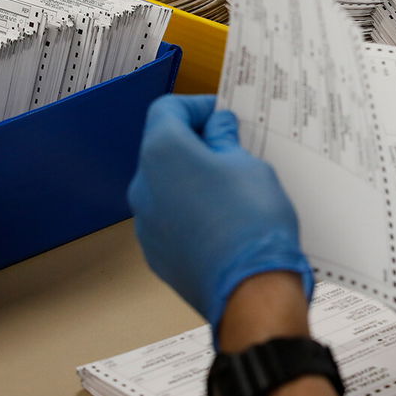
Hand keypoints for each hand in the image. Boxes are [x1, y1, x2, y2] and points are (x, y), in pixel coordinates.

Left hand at [128, 95, 312, 329]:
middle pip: (163, 148)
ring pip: (166, 185)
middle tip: (233, 147)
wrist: (250, 290)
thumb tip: (218, 127)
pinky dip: (190, 210)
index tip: (222, 114)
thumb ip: (225, 140)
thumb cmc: (252, 223)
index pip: (168, 109)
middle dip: (196, 142)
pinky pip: (170, 218)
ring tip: (232, 187)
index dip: (197, 106)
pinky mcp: (156, 253)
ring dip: (192, 178)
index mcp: (163, 153)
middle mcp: (144, 185)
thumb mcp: (249, 166)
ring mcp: (146, 223)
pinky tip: (223, 220)